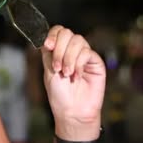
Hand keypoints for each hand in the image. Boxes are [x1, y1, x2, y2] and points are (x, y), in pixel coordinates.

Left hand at [41, 25, 105, 140]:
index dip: (52, 35)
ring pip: (78, 41)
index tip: (48, 45)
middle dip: (59, 49)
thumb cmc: (60, 95)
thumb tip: (46, 38)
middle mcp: (71, 51)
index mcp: (58, 51)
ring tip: (66, 74)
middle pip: (67, 33)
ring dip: (69, 58)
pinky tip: (76, 76)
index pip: (57, 32)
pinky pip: (87, 52)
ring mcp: (84, 55)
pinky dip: (79, 64)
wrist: (73, 111)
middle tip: (57, 67)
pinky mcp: (95, 62)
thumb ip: (48, 54)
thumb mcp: (48, 72)